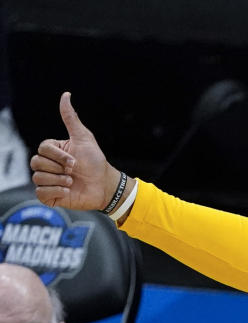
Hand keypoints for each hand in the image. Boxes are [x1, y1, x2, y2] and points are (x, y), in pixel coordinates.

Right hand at [30, 92, 120, 209]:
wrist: (105, 185)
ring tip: (72, 181)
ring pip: (37, 178)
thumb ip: (71, 118)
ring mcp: (47, 181)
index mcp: (52, 151)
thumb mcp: (83, 137)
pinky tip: (68, 190)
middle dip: (58, 167)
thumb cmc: (95, 161)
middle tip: (73, 170)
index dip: (58, 156)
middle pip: (36, 163)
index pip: (42, 149)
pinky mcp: (49, 196)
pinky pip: (41, 193)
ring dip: (59, 180)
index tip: (75, 160)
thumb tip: (66, 95)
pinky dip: (56, 191)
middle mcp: (47, 165)